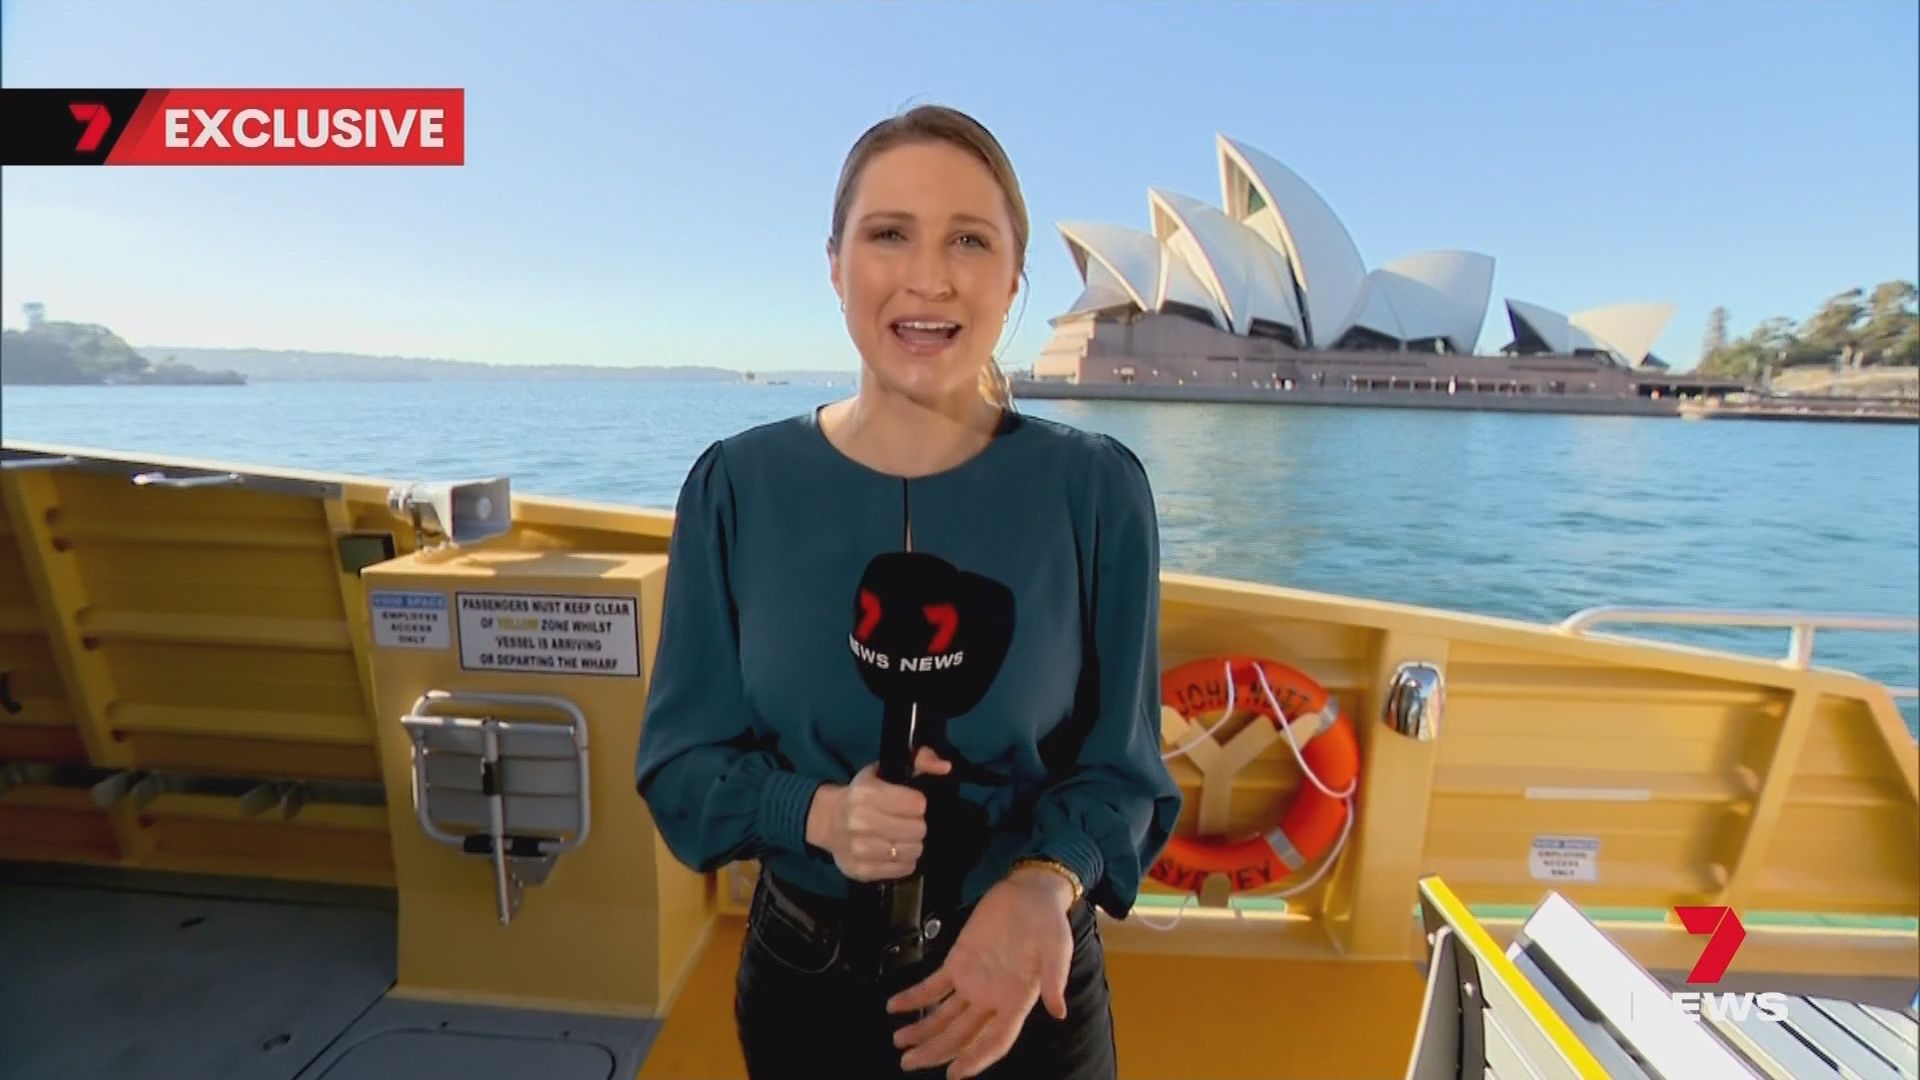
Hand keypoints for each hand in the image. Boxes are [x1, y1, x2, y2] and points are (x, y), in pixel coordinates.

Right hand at [805, 747, 950, 881]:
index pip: (917, 804)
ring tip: (901, 837)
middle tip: (907, 822)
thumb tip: (945, 767)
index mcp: (867, 794)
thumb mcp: (884, 770)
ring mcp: (860, 850)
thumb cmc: (861, 794)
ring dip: (912, 844)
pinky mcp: (862, 871)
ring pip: (913, 851)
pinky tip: (895, 852)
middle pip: (917, 829)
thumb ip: (919, 760)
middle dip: (917, 825)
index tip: (910, 803)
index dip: (918, 803)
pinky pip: (903, 869)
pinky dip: (904, 861)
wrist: (827, 821)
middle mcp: (860, 822)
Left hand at [886, 868, 1074, 1077]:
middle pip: (961, 1034)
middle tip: (909, 1063)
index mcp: (1018, 1001)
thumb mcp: (1057, 947)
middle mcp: (993, 998)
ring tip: (899, 1042)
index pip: (996, 1040)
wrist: (1030, 892)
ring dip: (921, 1030)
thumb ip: (1055, 979)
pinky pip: (932, 985)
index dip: (976, 1058)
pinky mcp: (958, 961)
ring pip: (943, 1015)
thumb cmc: (1049, 921)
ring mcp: (973, 982)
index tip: (954, 1073)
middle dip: (936, 1051)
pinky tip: (894, 1006)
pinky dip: (913, 996)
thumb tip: (1059, 1011)